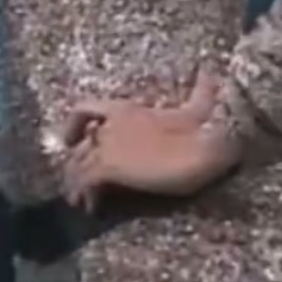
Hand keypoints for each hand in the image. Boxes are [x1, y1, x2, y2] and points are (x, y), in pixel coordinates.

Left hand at [60, 70, 239, 210]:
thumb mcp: (198, 109)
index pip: (87, 109)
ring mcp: (106, 145)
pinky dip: (85, 196)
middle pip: (80, 144)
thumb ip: (200, 93)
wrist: (206, 145)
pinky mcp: (109, 166)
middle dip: (76, 163)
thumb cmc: (205, 129)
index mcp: (126, 109)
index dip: (74, 124)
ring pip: (76, 164)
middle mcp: (110, 124)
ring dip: (75, 183)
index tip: (70, 138)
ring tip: (79, 201)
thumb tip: (211, 72)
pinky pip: (85, 182)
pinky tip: (92, 209)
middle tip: (78, 183)